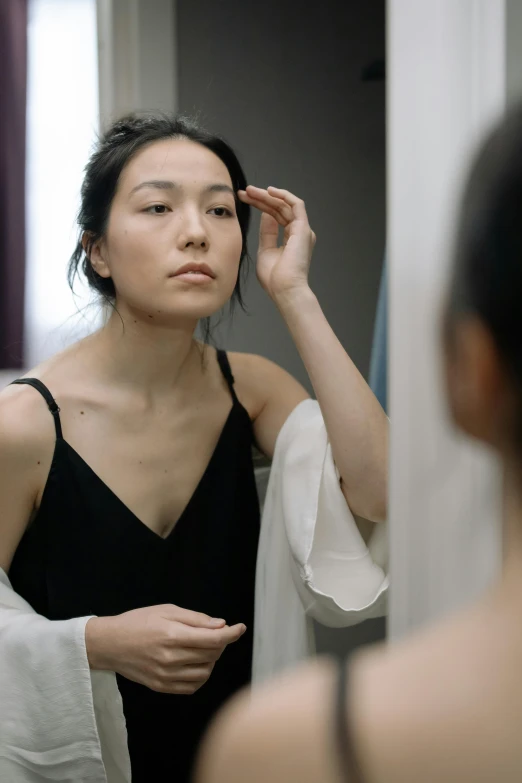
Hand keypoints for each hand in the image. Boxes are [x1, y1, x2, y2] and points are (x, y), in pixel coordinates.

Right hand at [85, 604, 245, 694]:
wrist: (109, 644)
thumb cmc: (137, 622)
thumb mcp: (166, 611)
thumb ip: (196, 619)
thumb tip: (221, 625)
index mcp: (172, 636)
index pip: (213, 640)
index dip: (231, 634)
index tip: (240, 628)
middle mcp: (170, 659)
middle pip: (211, 655)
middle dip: (220, 643)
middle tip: (213, 633)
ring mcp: (165, 676)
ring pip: (205, 672)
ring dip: (211, 659)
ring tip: (202, 647)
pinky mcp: (161, 687)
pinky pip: (192, 686)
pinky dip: (201, 675)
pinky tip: (195, 663)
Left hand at [237, 185, 315, 300]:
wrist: (285, 290)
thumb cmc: (274, 278)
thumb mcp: (265, 250)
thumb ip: (267, 232)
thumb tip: (265, 214)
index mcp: (290, 239)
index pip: (274, 216)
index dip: (259, 206)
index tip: (243, 199)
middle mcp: (298, 232)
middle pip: (278, 208)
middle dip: (260, 198)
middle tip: (243, 192)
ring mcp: (302, 230)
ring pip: (284, 205)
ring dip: (267, 196)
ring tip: (250, 191)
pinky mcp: (303, 228)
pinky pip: (296, 204)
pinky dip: (284, 195)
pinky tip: (269, 191)